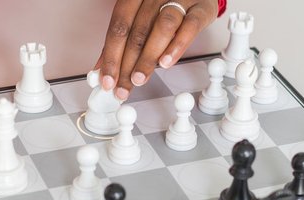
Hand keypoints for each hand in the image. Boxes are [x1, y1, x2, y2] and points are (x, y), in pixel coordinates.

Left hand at [94, 0, 217, 100]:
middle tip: (122, 87)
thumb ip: (122, 39)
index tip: (107, 80)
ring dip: (148, 57)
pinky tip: (166, 62)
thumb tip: (102, 67)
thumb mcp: (141, 16)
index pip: (119, 27)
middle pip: (138, 32)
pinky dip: (177, 46)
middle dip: (127, 64)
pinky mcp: (202, 8)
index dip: (111, 56)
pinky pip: (190, 26)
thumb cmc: (167, 2)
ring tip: (139, 78)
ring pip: (162, 28)